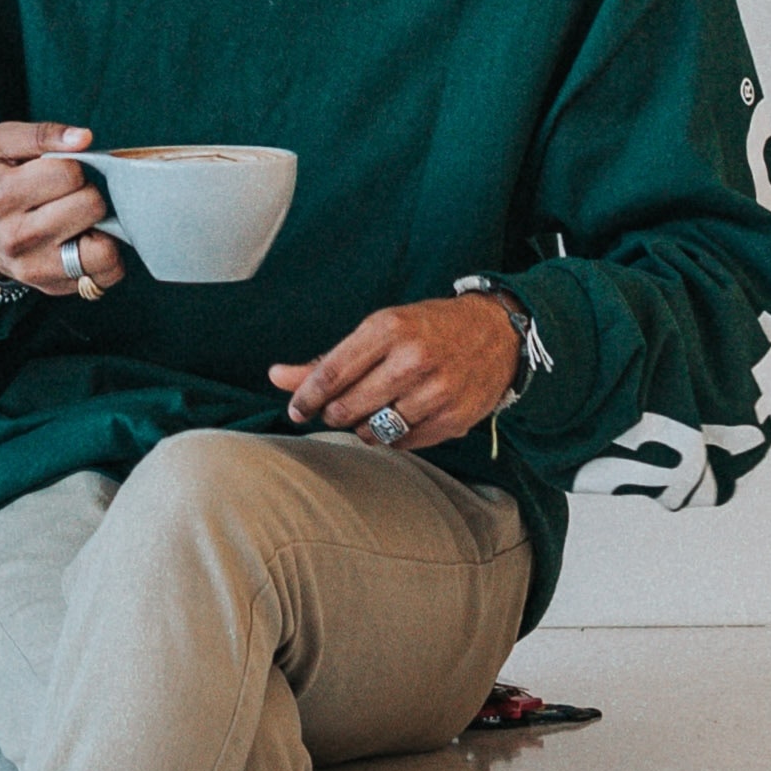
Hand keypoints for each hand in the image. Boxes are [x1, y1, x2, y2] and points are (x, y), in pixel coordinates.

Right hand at [0, 120, 121, 295]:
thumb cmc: (1, 181)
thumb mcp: (6, 144)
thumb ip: (43, 133)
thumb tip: (84, 137)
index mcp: (3, 194)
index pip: (69, 171)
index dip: (73, 166)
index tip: (59, 172)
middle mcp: (16, 237)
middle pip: (90, 204)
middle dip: (87, 193)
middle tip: (68, 196)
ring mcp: (36, 268)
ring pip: (104, 247)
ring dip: (100, 227)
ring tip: (80, 219)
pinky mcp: (55, 287)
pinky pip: (107, 272)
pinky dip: (107, 254)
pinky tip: (87, 241)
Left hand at [273, 293, 518, 448]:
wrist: (495, 333)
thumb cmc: (425, 329)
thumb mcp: (378, 330)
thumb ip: (327, 359)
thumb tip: (275, 377)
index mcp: (389, 328)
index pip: (333, 372)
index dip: (307, 396)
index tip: (294, 410)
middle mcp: (413, 359)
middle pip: (349, 405)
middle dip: (332, 413)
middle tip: (333, 409)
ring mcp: (437, 391)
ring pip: (375, 429)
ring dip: (361, 426)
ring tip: (367, 411)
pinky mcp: (454, 419)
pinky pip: (404, 442)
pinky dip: (391, 437)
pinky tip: (394, 418)